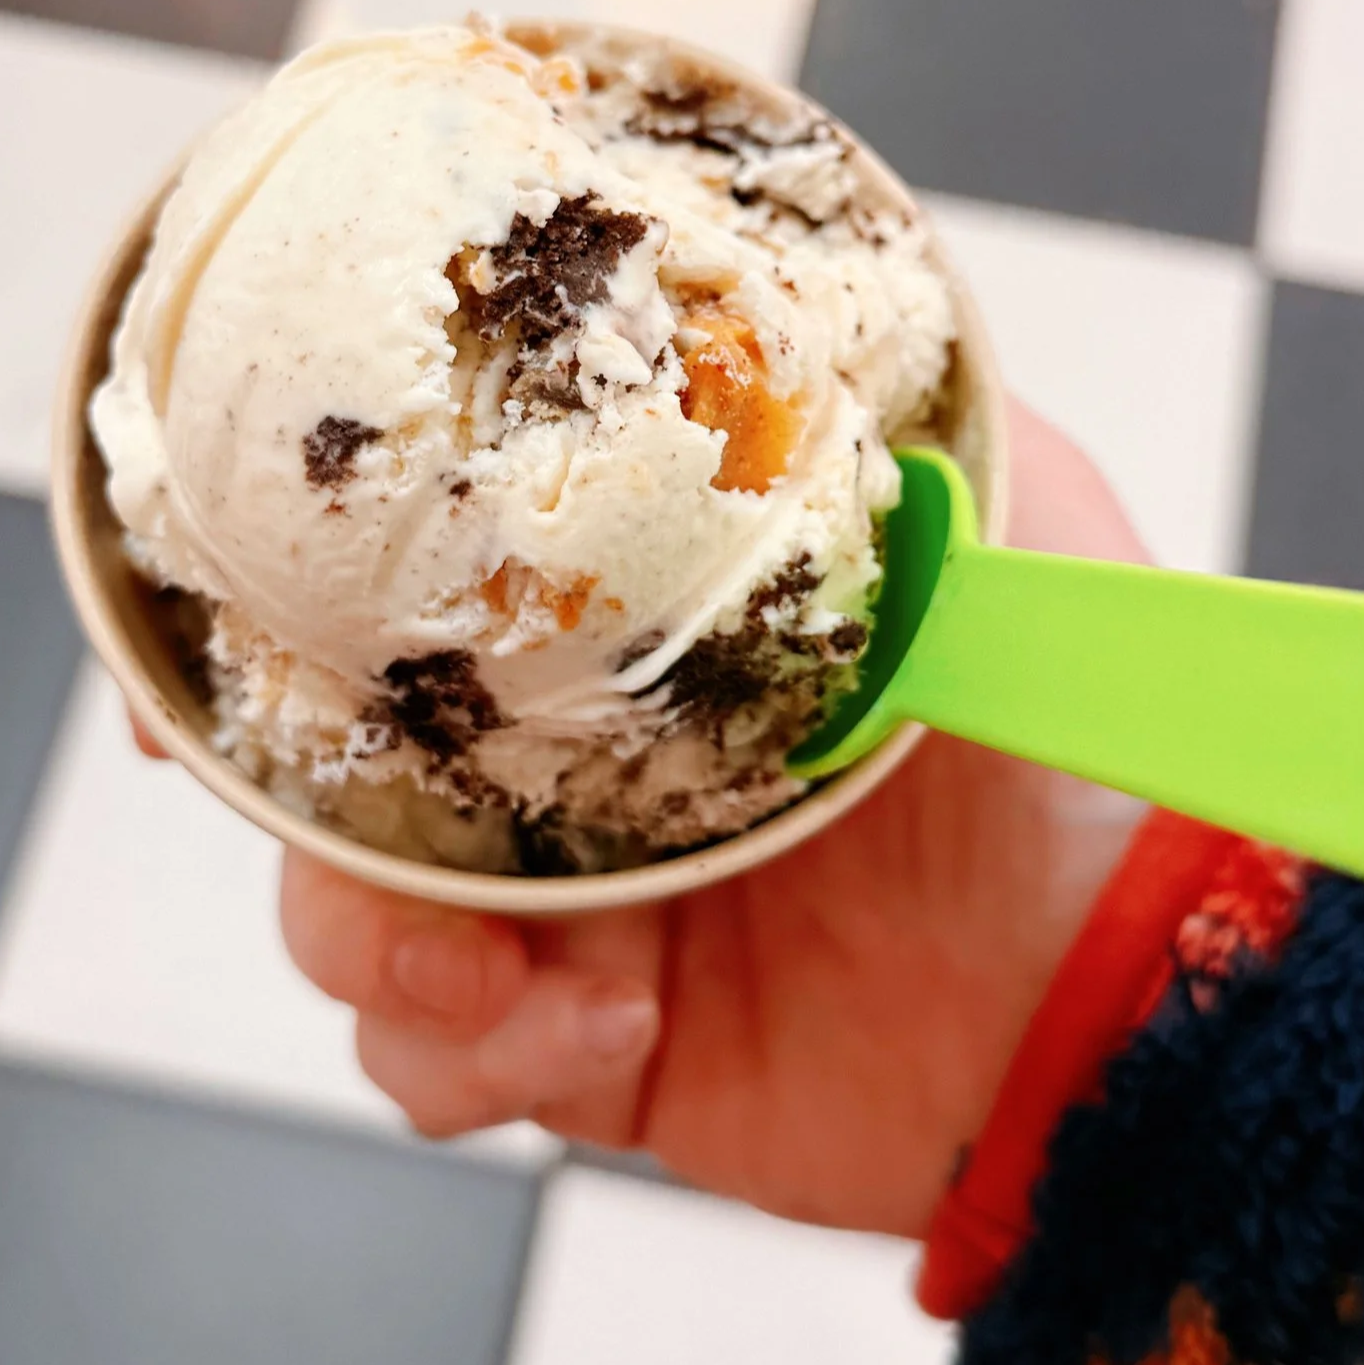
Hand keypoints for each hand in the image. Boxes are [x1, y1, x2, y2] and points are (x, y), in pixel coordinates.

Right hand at [263, 403, 1151, 1237]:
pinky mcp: (587, 1052)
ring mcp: (573, 914)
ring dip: (376, 945)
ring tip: (504, 969)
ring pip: (354, 925)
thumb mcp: (997, 525)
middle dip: (301, 799)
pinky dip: (467, 1057)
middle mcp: (579, 768)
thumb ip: (869, 419)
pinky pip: (434, 1065)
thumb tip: (769, 299)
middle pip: (337, 766)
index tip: (233, 623)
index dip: (296, 606)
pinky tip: (598, 1035)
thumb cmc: (1079, 749)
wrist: (1130, 994)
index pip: (418, 598)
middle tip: (343, 822)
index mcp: (639, 635)